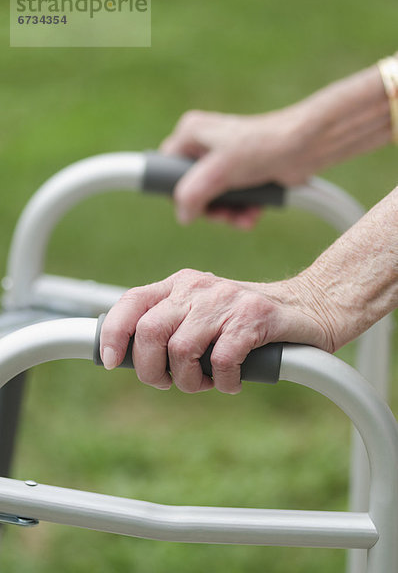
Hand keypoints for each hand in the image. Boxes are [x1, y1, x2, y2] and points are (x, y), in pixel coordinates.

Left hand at [100, 268, 333, 394]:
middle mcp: (198, 287)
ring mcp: (226, 300)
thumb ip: (172, 327)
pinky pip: (221, 361)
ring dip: (189, 381)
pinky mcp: (253, 317)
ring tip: (206, 383)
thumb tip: (131, 359)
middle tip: (170, 383)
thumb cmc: (248, 321)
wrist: (309, 306)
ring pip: (181, 350)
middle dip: (151, 370)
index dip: (114, 333)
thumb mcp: (203, 314)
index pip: (132, 301)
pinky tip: (234, 381)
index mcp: (180, 284)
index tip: (111, 362)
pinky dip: (224, 382)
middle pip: (149, 331)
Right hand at [160, 107, 315, 226]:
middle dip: (210, 209)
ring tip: (243, 217)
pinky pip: (232, 201)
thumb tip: (183, 216)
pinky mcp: (242, 175)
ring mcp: (224, 162)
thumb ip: (194, 193)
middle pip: (192, 191)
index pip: (166, 169)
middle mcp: (204, 147)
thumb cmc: (264, 146)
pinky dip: (242, 211)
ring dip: (228, 214)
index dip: (176, 193)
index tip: (192, 206)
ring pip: (213, 200)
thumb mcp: (221, 169)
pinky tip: (253, 214)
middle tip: (223, 215)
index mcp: (191, 134)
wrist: (307, 146)